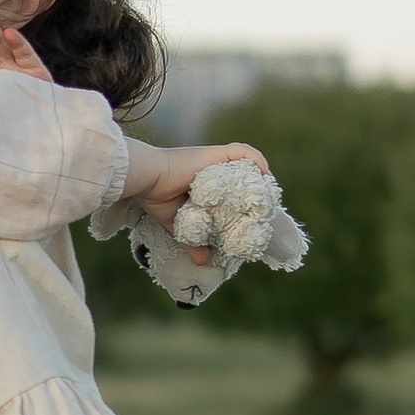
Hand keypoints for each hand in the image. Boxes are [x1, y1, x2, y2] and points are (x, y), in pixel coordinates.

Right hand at [126, 138, 274, 262]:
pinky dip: (257, 162)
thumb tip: (202, 261)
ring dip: (259, 177)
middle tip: (264, 210)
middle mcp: (211, 169)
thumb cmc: (156, 197)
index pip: (229, 189)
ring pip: (246, 164)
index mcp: (203, 183)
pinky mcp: (217, 154)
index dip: (244, 200)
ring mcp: (215, 160)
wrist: (147, 178)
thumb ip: (192, 241)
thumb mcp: (179, 224)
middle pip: (242, 176)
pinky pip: (244, 153)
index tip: (253, 217)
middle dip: (255, 191)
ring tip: (267, 196)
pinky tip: (265, 175)